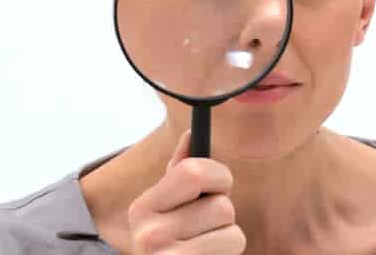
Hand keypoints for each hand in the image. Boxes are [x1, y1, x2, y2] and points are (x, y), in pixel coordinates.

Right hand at [127, 130, 245, 253]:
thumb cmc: (170, 246)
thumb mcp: (165, 210)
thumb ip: (178, 171)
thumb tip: (192, 133)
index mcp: (142, 208)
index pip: (194, 171)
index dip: (218, 176)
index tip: (217, 186)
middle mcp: (149, 233)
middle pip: (221, 205)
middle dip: (224, 216)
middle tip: (206, 228)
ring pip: (233, 231)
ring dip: (228, 239)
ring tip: (206, 248)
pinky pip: (233, 249)